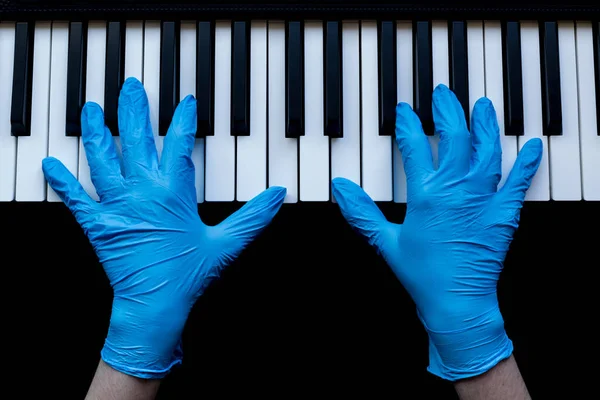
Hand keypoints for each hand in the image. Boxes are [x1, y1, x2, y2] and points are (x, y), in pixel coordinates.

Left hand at [42, 77, 285, 378]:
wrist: (155, 305)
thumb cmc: (188, 275)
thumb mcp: (227, 244)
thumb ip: (254, 217)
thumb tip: (277, 195)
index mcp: (172, 194)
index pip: (178, 144)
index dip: (183, 119)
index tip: (186, 100)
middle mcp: (141, 193)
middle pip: (134, 140)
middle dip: (133, 109)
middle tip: (130, 86)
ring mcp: (116, 207)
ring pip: (102, 159)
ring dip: (95, 132)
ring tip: (91, 109)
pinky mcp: (98, 225)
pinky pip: (76, 199)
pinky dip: (62, 181)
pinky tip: (51, 164)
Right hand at [332, 84, 541, 380]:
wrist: (457, 302)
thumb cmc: (423, 274)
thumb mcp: (385, 241)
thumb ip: (360, 211)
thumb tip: (340, 188)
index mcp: (426, 194)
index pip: (415, 146)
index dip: (408, 124)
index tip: (405, 111)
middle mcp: (456, 190)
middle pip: (454, 137)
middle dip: (448, 110)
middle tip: (444, 94)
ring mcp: (483, 199)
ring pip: (486, 150)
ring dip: (484, 124)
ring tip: (482, 105)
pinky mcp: (504, 213)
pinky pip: (517, 181)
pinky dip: (525, 162)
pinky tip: (530, 145)